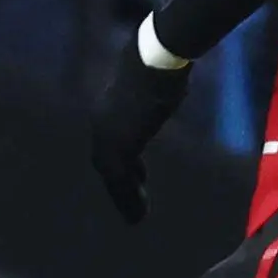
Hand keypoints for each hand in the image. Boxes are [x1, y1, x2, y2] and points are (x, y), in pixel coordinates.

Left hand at [90, 51, 192, 224]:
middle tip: (135, 201)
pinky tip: (139, 215)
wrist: (155, 59)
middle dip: (121, 183)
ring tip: (136, 218)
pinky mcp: (116, 146)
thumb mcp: (158, 82)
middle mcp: (101, 122)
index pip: (113, 141)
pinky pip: (119, 182)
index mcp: (109, 106)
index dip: (125, 161)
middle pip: (106, 162)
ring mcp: (105, 135)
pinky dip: (127, 200)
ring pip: (110, 176)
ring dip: (122, 197)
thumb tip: (175, 84)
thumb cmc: (161, 63)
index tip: (138, 175)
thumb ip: (158, 92)